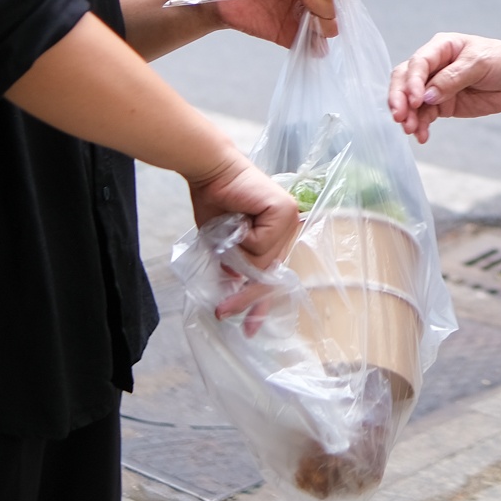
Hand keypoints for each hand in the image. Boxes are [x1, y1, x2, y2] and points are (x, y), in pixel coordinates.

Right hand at [186, 152, 299, 322]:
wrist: (210, 172)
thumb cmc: (215, 202)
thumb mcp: (223, 244)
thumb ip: (234, 266)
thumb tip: (235, 290)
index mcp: (279, 235)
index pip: (275, 275)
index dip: (261, 303)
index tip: (251, 328)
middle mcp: (290, 226)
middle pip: (271, 273)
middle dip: (247, 295)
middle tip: (225, 311)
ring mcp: (290, 218)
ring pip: (263, 261)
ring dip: (238, 256)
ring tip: (227, 234)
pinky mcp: (284, 211)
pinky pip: (260, 244)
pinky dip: (243, 238)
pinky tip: (237, 220)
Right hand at [387, 33, 500, 143]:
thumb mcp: (480, 63)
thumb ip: (453, 78)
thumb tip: (428, 96)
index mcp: (441, 47)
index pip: (419, 62)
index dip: (413, 81)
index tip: (416, 100)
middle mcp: (433, 66)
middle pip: (405, 80)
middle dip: (399, 99)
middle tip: (400, 117)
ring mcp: (435, 86)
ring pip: (411, 101)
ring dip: (409, 116)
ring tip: (411, 130)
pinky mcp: (441, 104)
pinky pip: (424, 115)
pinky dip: (421, 126)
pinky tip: (422, 136)